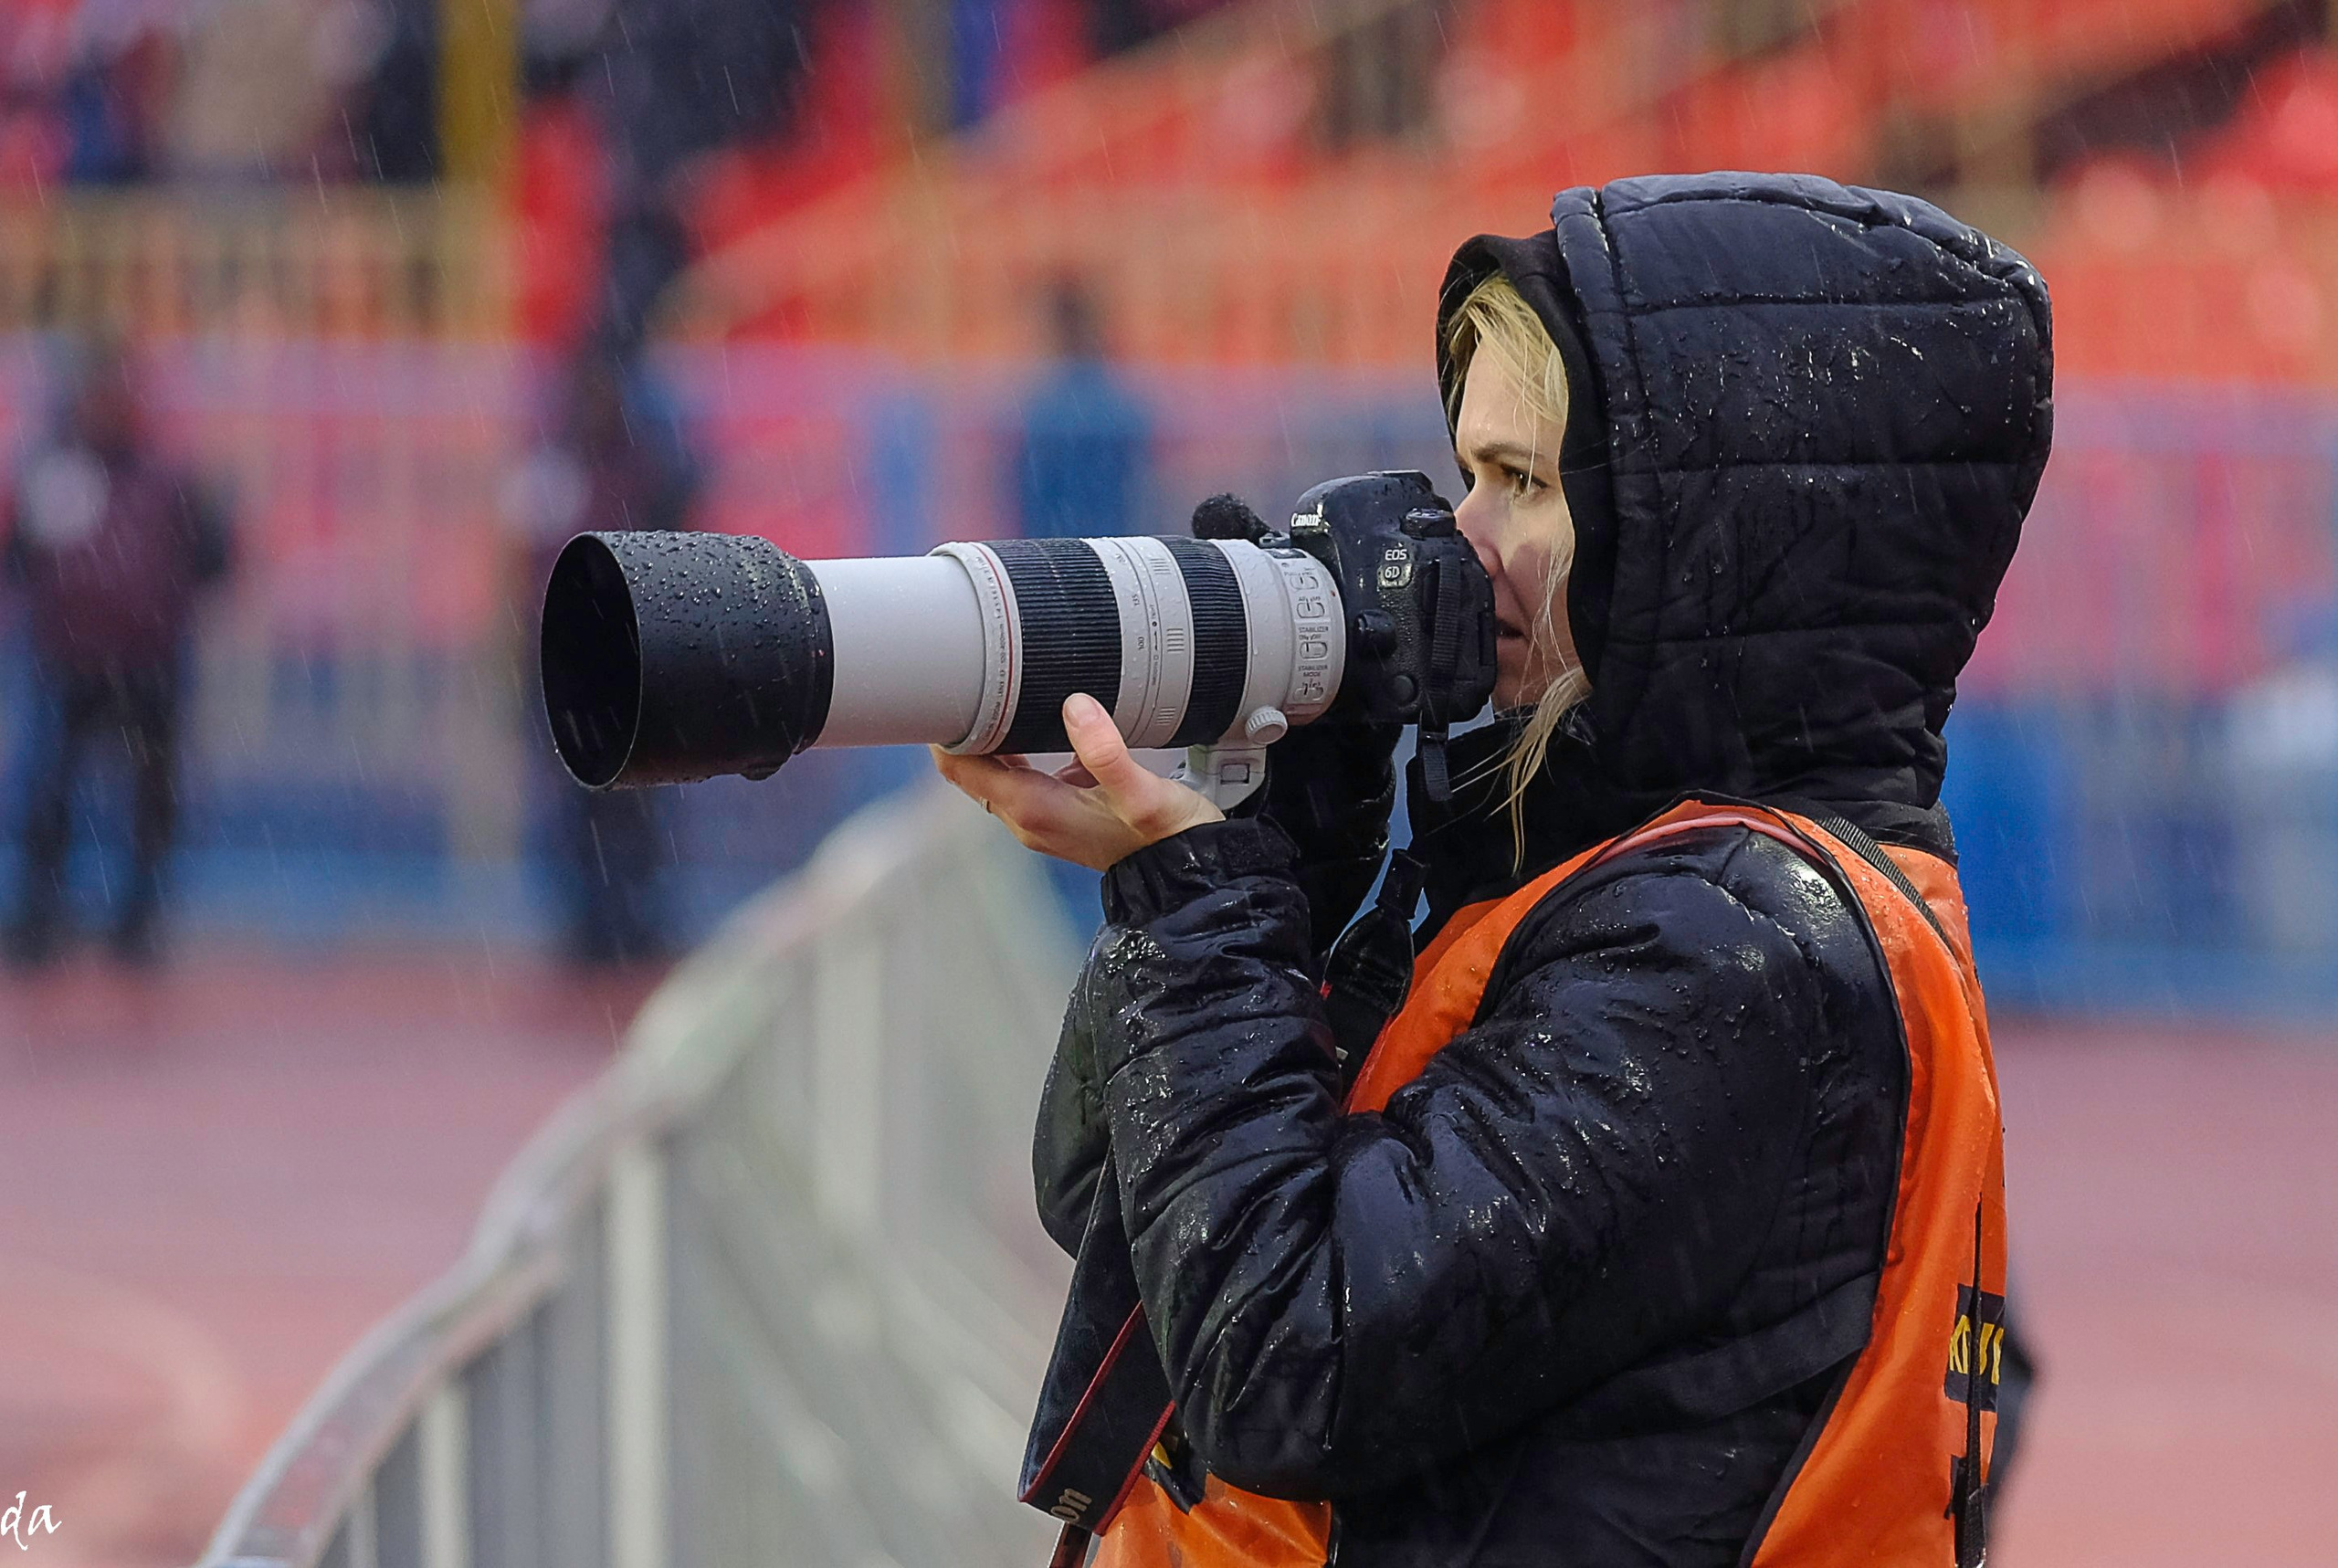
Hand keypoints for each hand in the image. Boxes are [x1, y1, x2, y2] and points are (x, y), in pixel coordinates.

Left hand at [932, 693, 1223, 869]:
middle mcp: (1027, 817)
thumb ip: (1106, 752)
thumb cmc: (1167, 837)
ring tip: (993, 688)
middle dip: (963, 727)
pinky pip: (1018, 775)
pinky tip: (1034, 718)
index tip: (949, 689)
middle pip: (969, 768)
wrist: (1187, 872)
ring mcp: (1040, 817)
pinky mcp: (1057, 812)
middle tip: (967, 676)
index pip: (961, 768)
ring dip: (988, 736)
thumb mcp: (1143, 793)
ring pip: (992, 771)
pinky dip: (1014, 746)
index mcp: (1034, 808)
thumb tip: (1074, 706)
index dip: (946, 730)